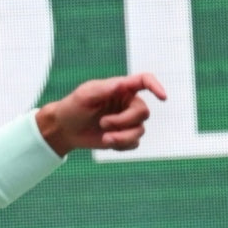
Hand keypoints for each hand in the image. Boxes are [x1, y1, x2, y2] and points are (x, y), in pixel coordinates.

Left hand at [36, 73, 166, 155]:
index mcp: (122, 89)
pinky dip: (121, 145)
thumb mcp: (85, 95)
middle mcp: (128, 104)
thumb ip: (104, 89)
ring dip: (122, 136)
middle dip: (124, 121)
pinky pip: (134, 144)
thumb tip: (122, 83)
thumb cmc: (74, 106)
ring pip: (140, 131)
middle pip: (143, 113)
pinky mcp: (124, 137)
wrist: (65, 128)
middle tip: (103, 123)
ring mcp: (127, 121)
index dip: (156, 86)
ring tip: (105, 137)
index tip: (162, 97)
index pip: (144, 81)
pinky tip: (107, 142)